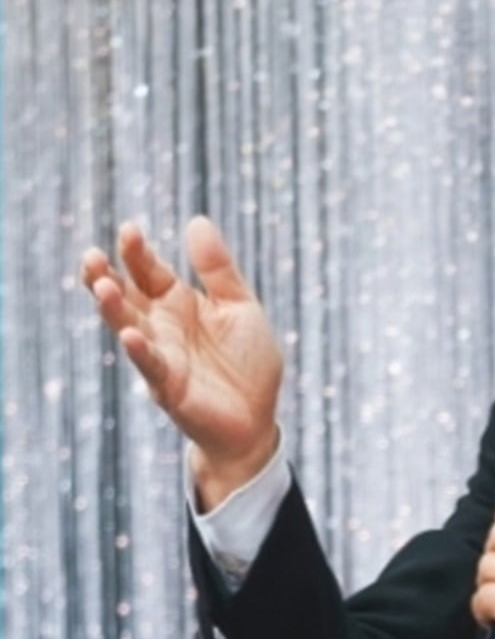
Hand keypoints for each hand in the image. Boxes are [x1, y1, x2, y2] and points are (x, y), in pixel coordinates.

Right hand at [81, 217, 282, 506]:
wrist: (257, 418)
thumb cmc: (247, 361)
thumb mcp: (240, 306)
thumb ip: (218, 269)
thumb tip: (197, 221)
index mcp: (179, 302)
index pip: (149, 270)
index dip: (137, 252)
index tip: (129, 230)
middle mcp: (162, 326)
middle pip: (127, 296)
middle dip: (107, 276)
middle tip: (93, 256)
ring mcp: (162, 355)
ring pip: (129, 327)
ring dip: (114, 309)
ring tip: (103, 286)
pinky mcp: (170, 386)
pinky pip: (152, 366)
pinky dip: (141, 351)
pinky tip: (131, 335)